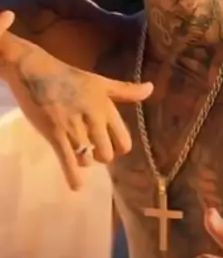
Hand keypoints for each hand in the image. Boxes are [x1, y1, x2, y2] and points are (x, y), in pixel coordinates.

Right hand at [2, 17, 152, 189]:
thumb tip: (151, 89)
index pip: (123, 140)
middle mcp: (93, 119)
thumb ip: (126, 91)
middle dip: (101, 156)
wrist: (36, 71)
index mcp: (106, 108)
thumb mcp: (101, 82)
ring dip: (84, 160)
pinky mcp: (54, 134)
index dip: (120, 147)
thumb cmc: (70, 77)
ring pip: (87, 158)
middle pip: (107, 154)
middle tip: (93, 151)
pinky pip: (67, 159)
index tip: (113, 146)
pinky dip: (72, 175)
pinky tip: (77, 187)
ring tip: (78, 154)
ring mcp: (73, 127)